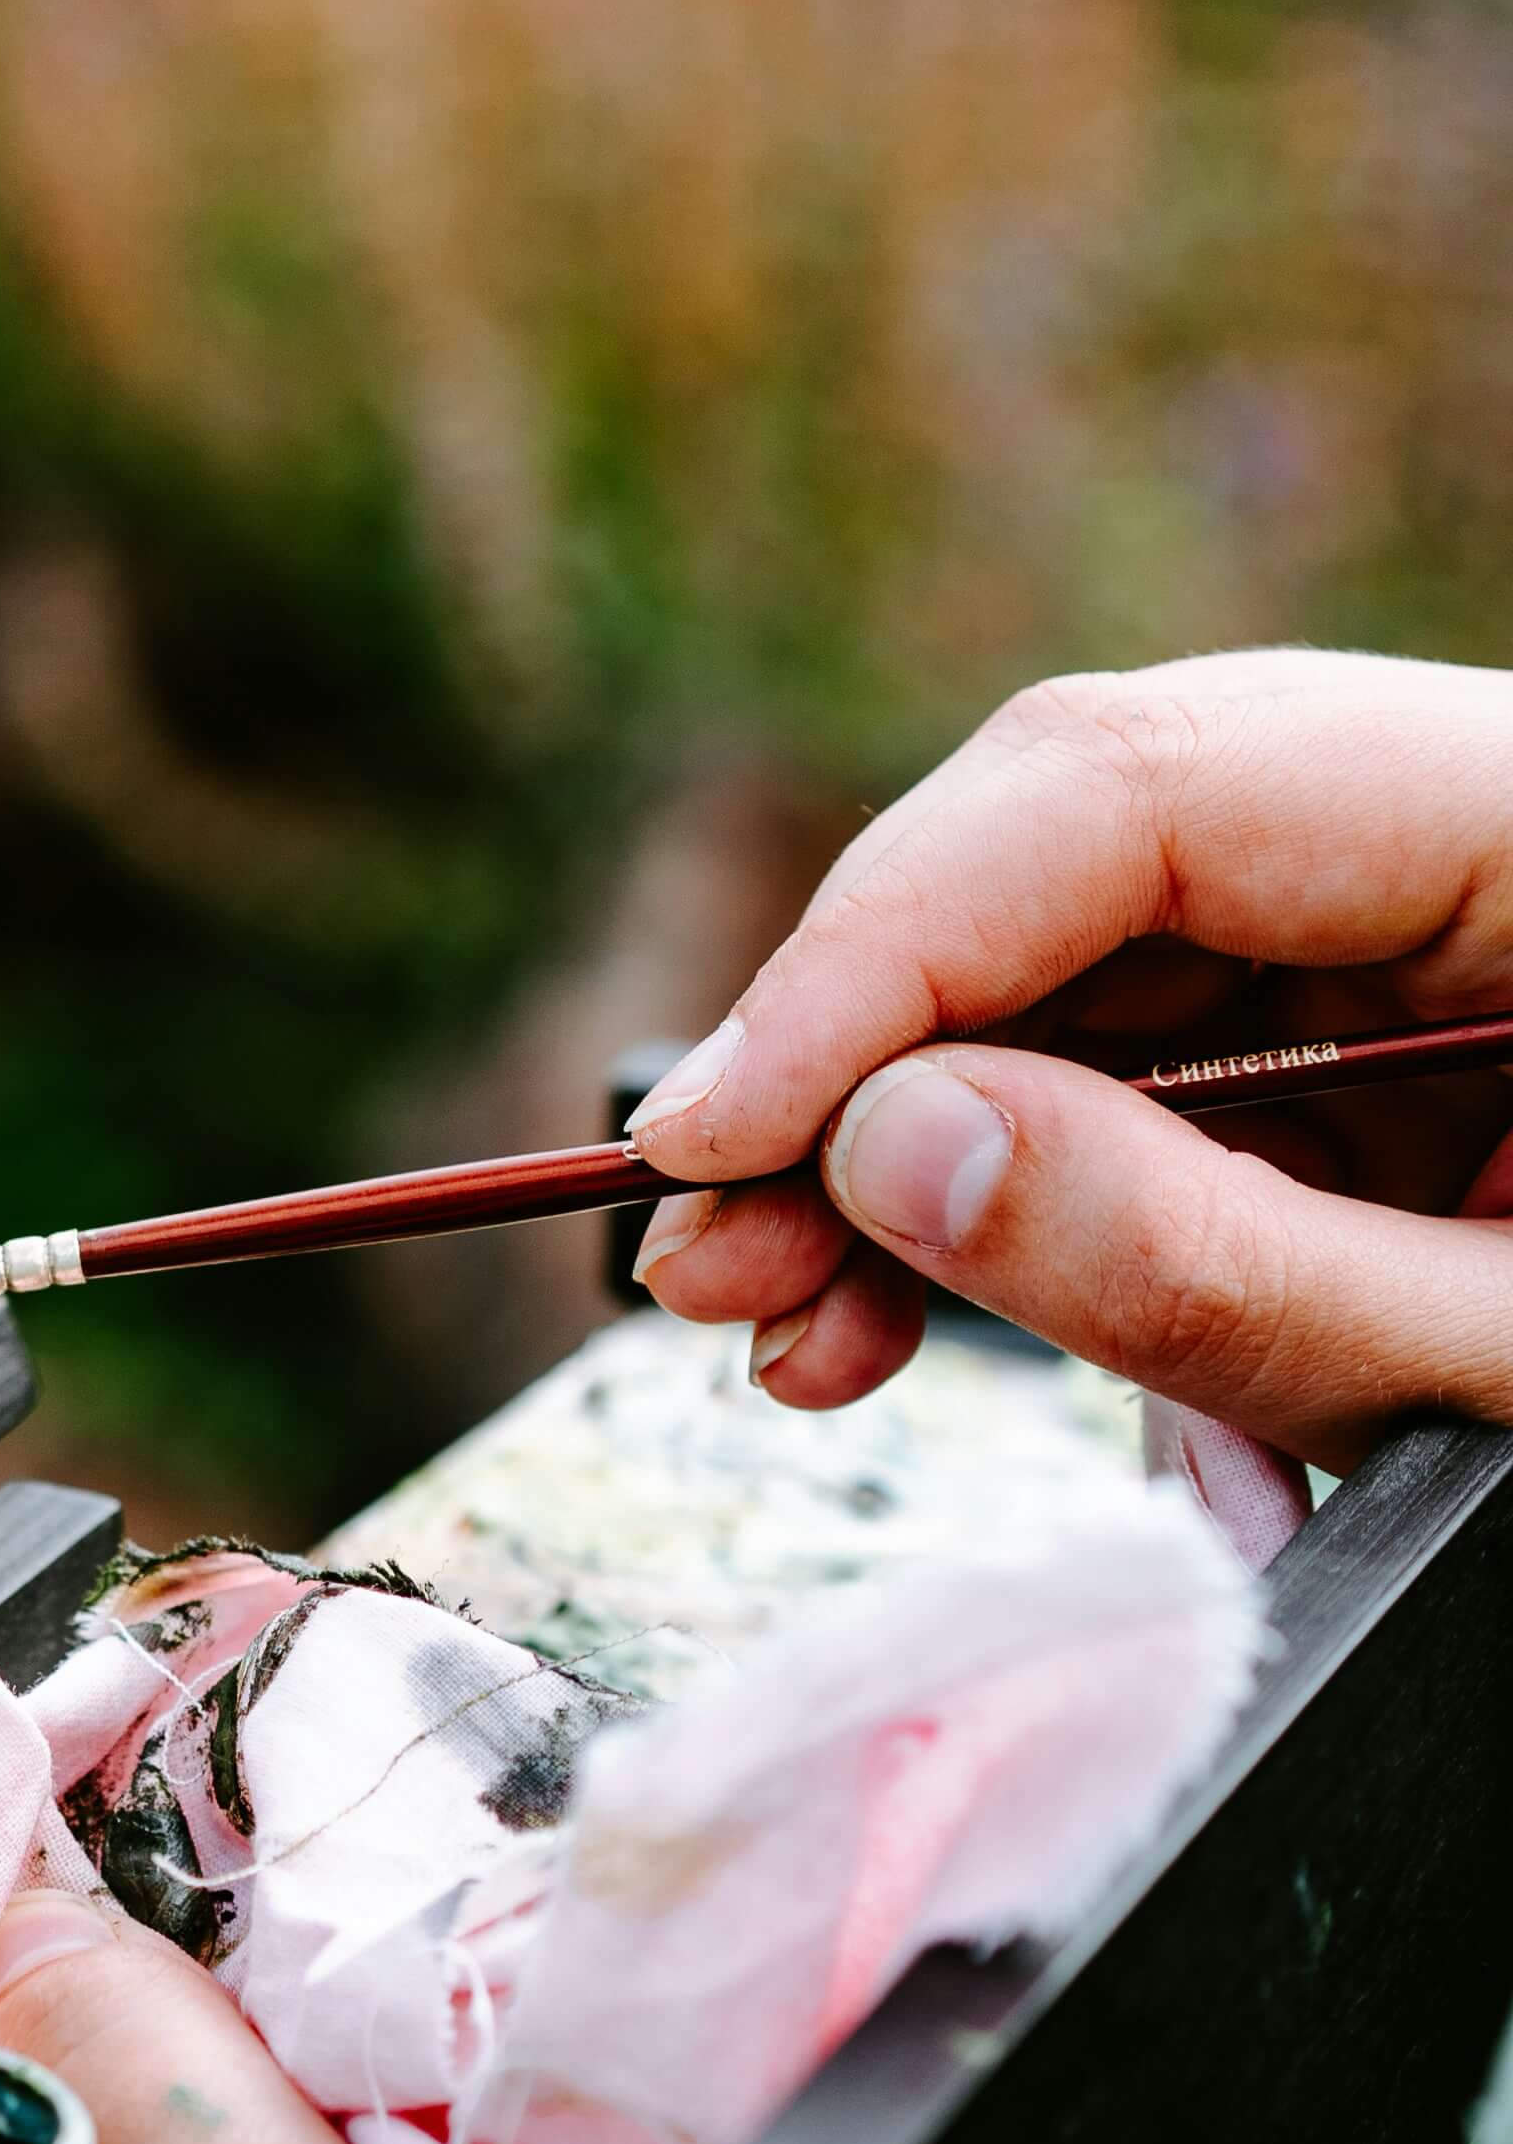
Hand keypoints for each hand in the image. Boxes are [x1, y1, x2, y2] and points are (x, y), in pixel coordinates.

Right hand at [629, 651, 1512, 1457]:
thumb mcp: (1501, 1357)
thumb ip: (1219, 1261)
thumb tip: (889, 1150)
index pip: (1130, 787)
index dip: (880, 955)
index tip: (713, 1137)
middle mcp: (1452, 814)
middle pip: (1068, 855)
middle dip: (862, 1068)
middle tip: (709, 1265)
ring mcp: (1418, 909)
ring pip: (1081, 968)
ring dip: (917, 1159)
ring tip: (798, 1334)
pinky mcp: (1386, 1019)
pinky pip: (1158, 1067)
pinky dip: (1033, 1207)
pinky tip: (934, 1322)